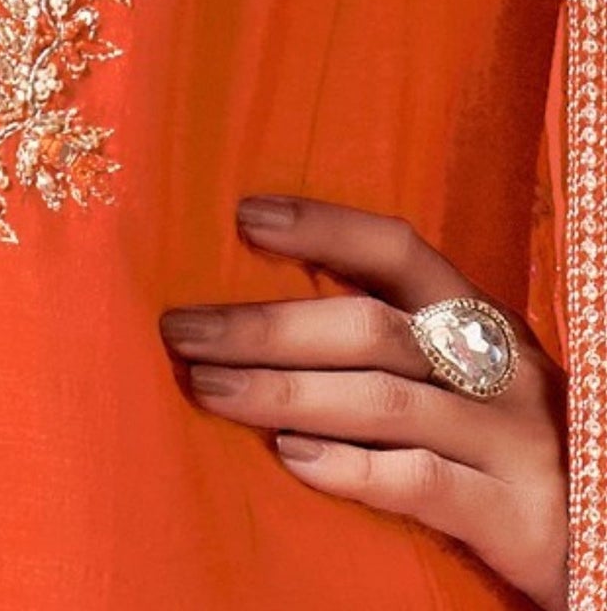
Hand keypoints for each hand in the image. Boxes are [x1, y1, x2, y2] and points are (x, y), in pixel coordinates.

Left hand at [159, 196, 567, 609]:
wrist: (605, 533)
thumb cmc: (508, 449)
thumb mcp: (466, 381)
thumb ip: (394, 346)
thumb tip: (271, 316)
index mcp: (479, 321)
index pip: (398, 251)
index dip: (324, 226)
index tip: (244, 214)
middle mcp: (497, 367)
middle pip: (370, 326)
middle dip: (268, 324)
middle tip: (183, 328)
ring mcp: (509, 440)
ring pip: (381, 399)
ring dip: (282, 390)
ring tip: (207, 387)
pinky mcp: (514, 514)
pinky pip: (419, 481)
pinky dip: (350, 467)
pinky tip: (292, 458)